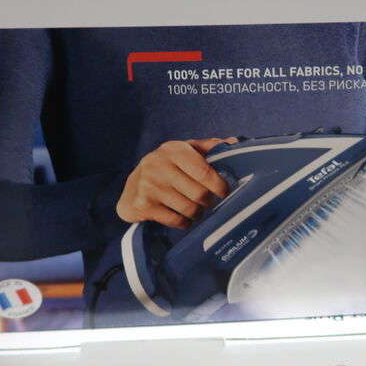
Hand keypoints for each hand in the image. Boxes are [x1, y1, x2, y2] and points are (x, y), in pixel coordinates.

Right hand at [116, 138, 236, 227]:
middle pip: (199, 194)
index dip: (219, 185)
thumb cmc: (166, 168)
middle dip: (209, 202)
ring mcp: (149, 186)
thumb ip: (209, 147)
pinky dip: (184, 222)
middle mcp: (159, 165)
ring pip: (189, 209)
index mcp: (173, 150)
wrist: (130, 188)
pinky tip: (184, 218)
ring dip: (198, 214)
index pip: (204, 171)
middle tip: (209, 203)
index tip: (224, 192)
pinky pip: (176, 220)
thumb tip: (234, 142)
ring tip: (197, 211)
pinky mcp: (143, 205)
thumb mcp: (184, 151)